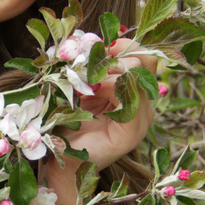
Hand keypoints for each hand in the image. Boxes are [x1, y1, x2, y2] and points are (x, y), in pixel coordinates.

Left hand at [56, 38, 155, 173]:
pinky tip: (92, 96)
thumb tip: (94, 44)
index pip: (144, 57)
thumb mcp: (80, 88)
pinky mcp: (132, 134)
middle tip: (91, 66)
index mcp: (133, 93)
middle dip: (115, 58)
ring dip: (108, 74)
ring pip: (138, 77)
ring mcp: (141, 121)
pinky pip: (131, 99)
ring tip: (88, 86)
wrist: (59, 160)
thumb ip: (91, 68)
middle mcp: (143, 105)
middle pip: (145, 63)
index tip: (101, 46)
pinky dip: (111, 90)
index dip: (124, 45)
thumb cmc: (66, 122)